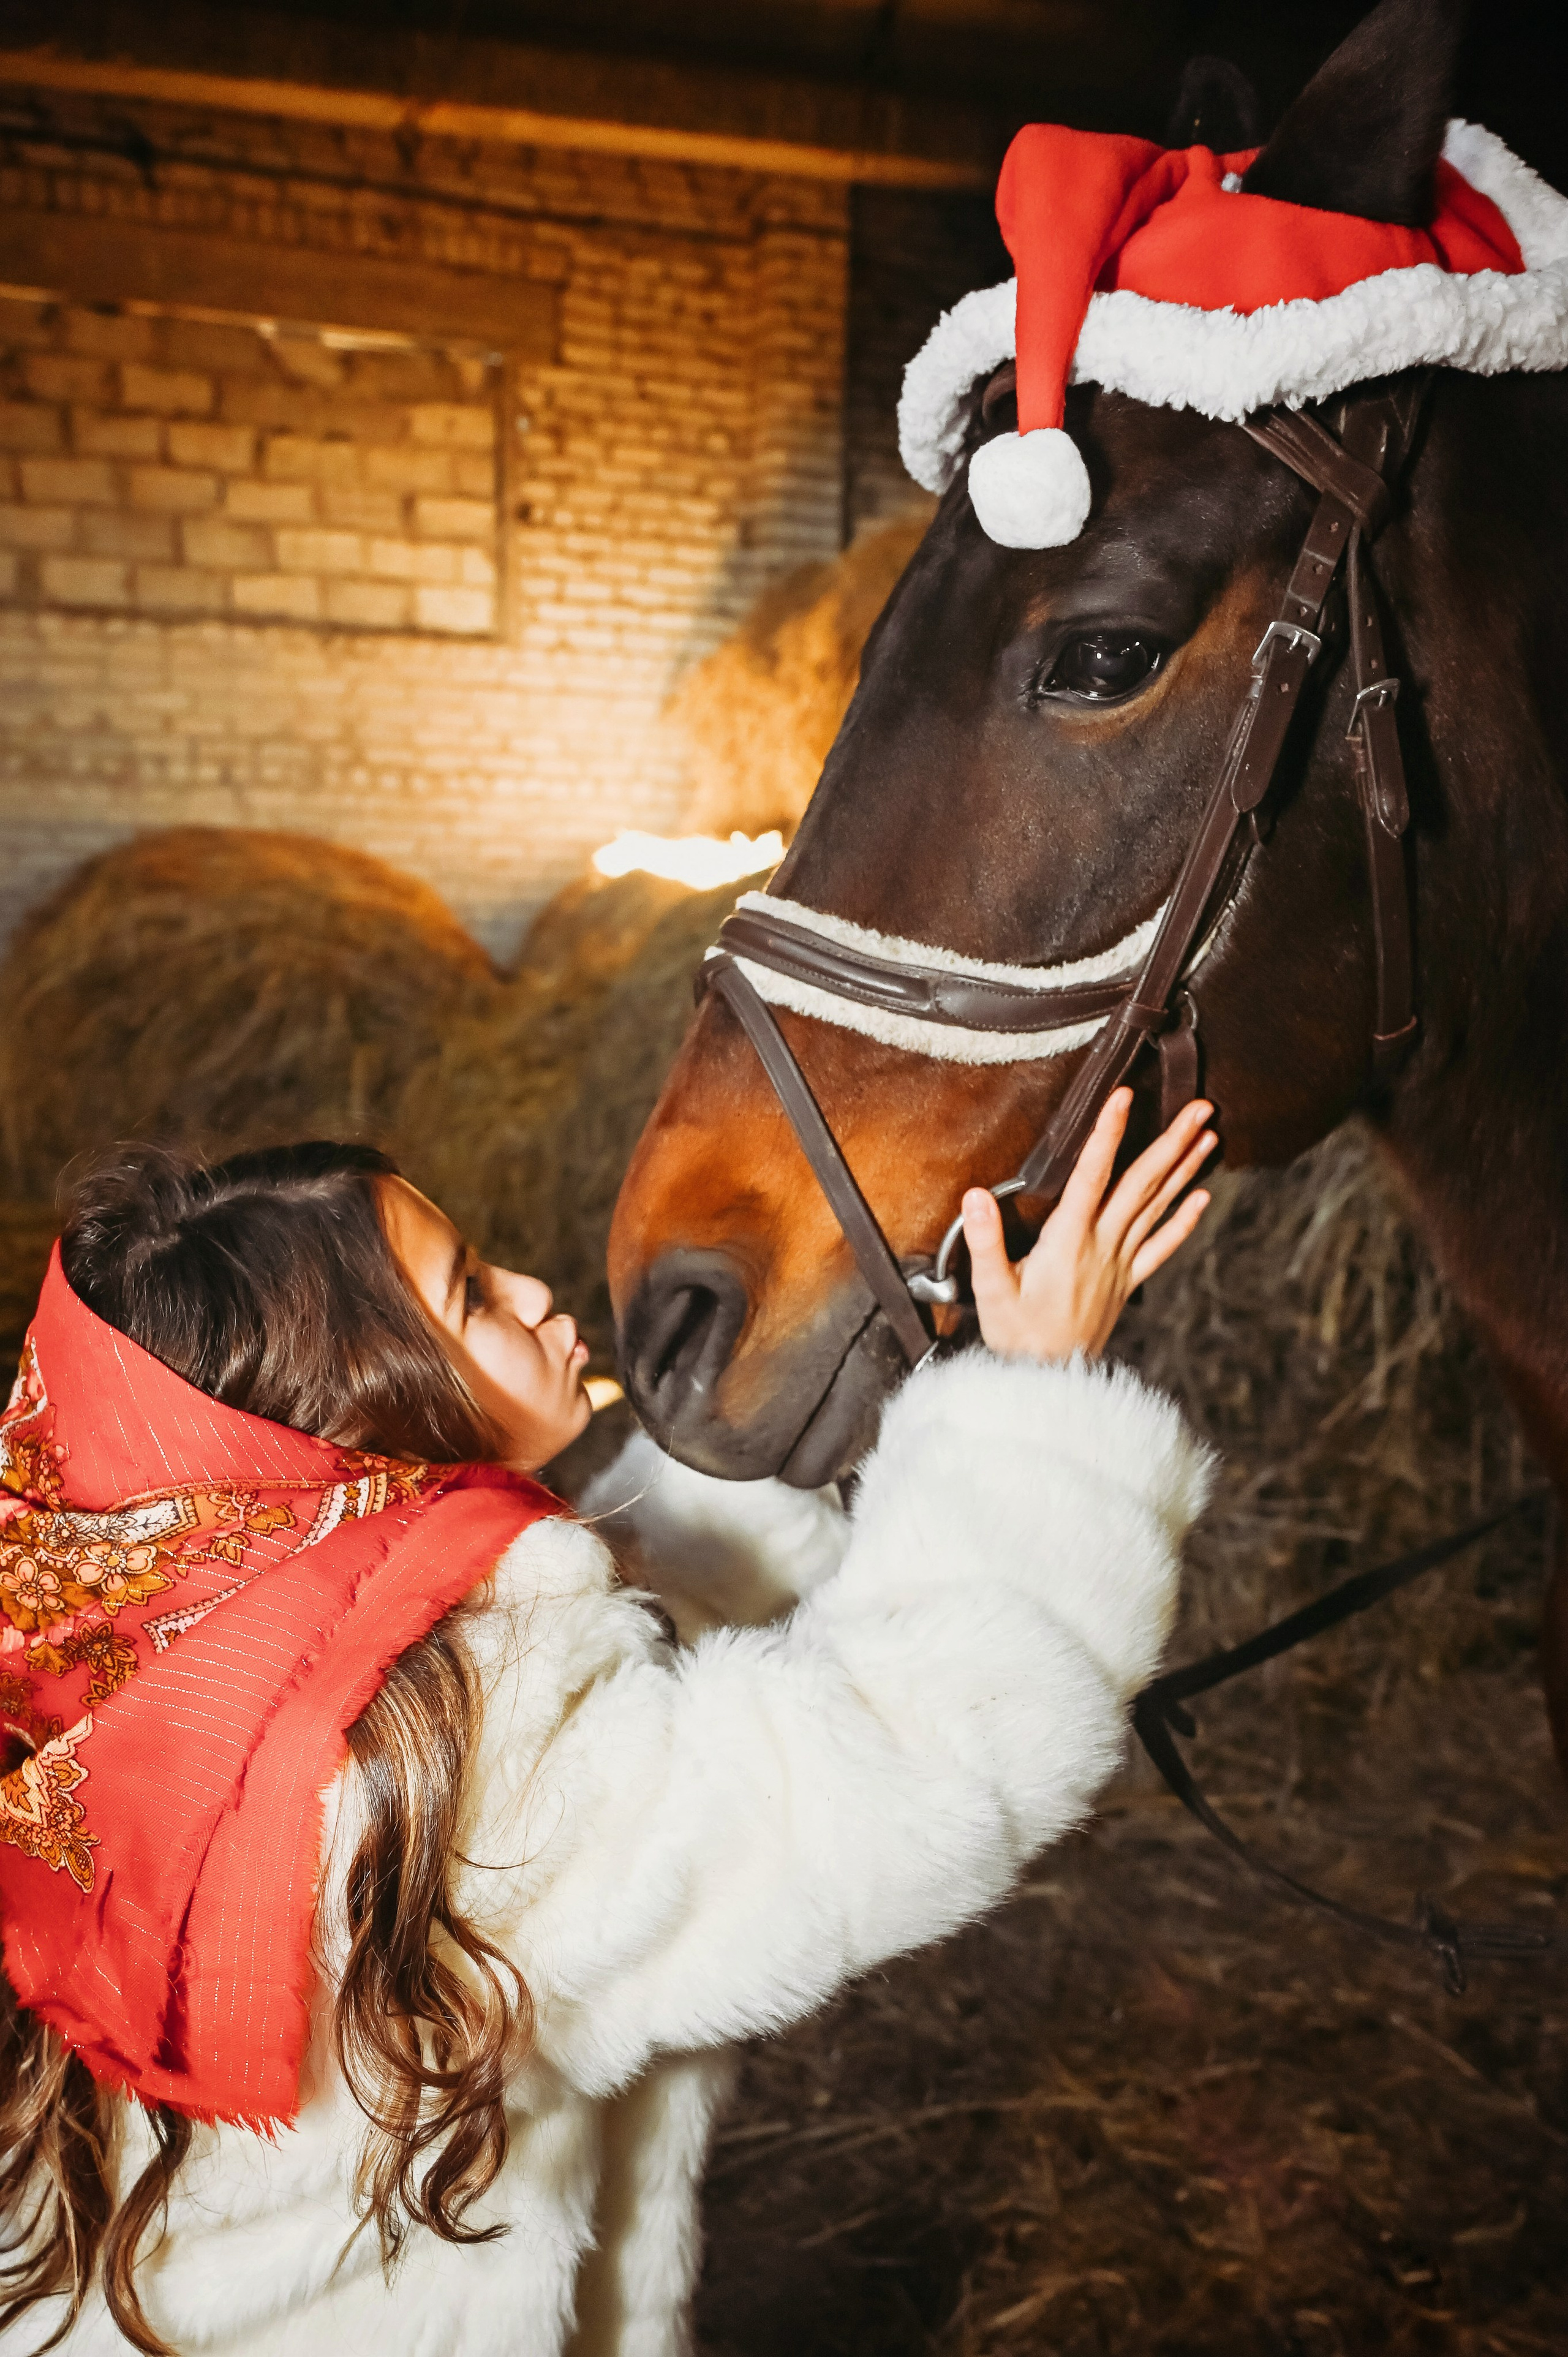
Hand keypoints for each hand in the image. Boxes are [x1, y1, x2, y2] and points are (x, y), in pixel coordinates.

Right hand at [962, 1089, 1213, 1362]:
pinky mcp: (1127, 1282)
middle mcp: (1102, 1247)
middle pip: (1141, 1184)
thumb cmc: (1018, 1338)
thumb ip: (985, 1241)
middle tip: (1198, 1108)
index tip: (1124, 1097)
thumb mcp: (992, 1291)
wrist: (1048, 1383)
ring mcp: (1120, 1265)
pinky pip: (1162, 1247)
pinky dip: (1184, 1221)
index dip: (1108, 1134)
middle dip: (1170, 1142)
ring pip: (1157, 1207)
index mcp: (1068, 1242)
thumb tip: (976, 1196)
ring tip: (1208, 1135)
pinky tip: (1202, 1197)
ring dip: (1184, 1169)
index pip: (1091, 1176)